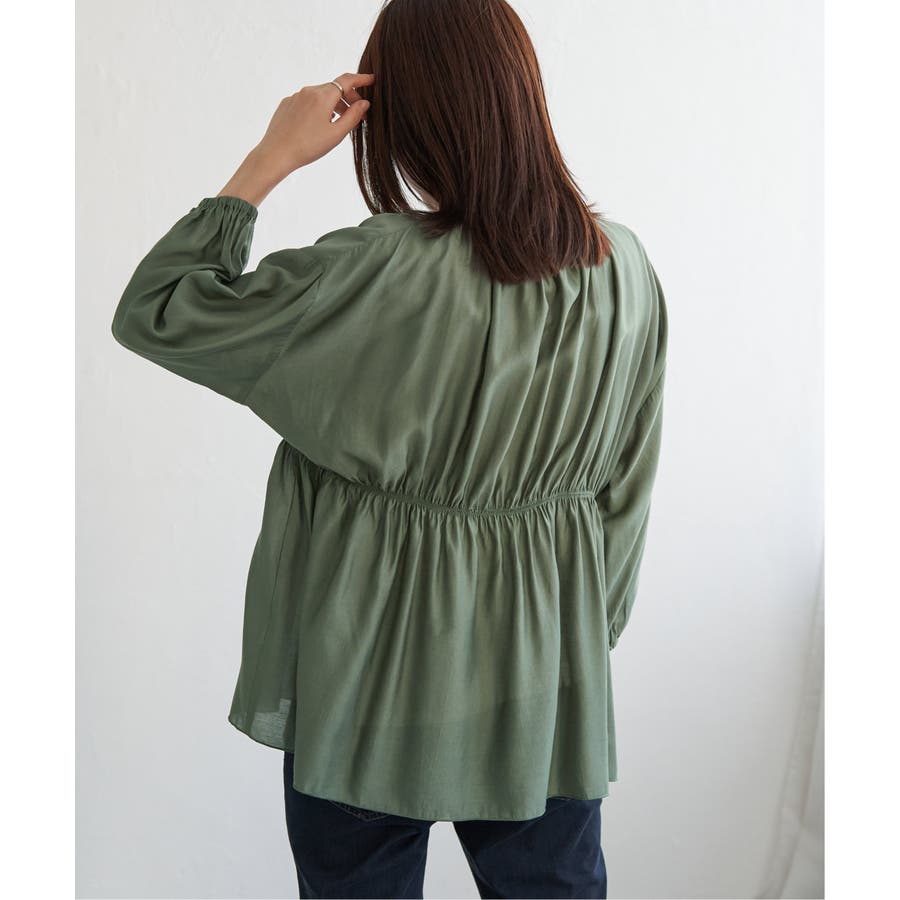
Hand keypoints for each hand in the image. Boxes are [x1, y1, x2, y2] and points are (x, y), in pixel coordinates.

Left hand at [217, 73, 373, 206]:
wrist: (276, 154)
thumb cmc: (308, 147)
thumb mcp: (336, 134)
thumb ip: (353, 116)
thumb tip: (364, 103)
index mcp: (323, 96)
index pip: (347, 80)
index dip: (361, 79)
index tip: (372, 80)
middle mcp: (309, 91)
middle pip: (334, 88)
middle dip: (349, 98)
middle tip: (359, 114)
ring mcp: (296, 96)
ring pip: (321, 95)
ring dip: (334, 104)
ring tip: (340, 122)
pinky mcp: (287, 104)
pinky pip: (308, 101)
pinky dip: (318, 108)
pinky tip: (319, 125)